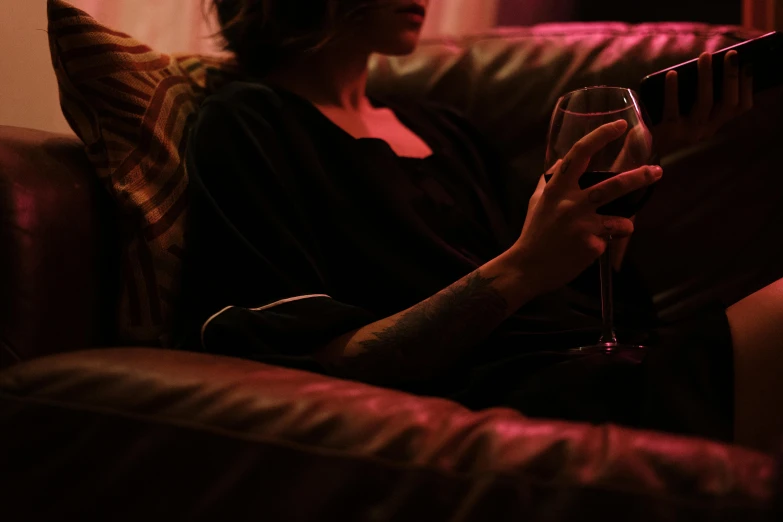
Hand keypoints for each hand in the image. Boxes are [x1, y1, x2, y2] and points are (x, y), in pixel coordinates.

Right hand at [512, 120, 662, 294]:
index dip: (601, 136)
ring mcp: (582, 225)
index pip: (579, 153)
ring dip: (630, 220)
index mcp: (557, 188)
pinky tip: (592, 249)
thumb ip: (548, 181)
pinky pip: (609, 240)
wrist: (527, 267)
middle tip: (656, 171)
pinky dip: (606, 243)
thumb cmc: (533, 233)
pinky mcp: (591, 246)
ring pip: (621, 217)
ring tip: (631, 223)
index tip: (619, 125)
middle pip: (613, 184)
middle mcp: (571, 203)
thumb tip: (559, 161)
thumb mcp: (536, 201)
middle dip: (639, 176)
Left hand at [653, 50, 752, 154]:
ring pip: (705, 103)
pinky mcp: (668, 132)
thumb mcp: (688, 115)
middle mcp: (705, 131)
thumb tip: (707, 65)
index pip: (740, 107)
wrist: (640, 153)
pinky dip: (672, 90)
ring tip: (705, 56)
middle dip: (731, 77)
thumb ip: (699, 99)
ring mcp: (688, 133)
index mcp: (714, 125)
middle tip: (730, 54)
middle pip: (728, 103)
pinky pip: (672, 109)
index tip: (748, 64)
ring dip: (706, 77)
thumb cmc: (665, 126)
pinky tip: (672, 73)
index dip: (747, 86)